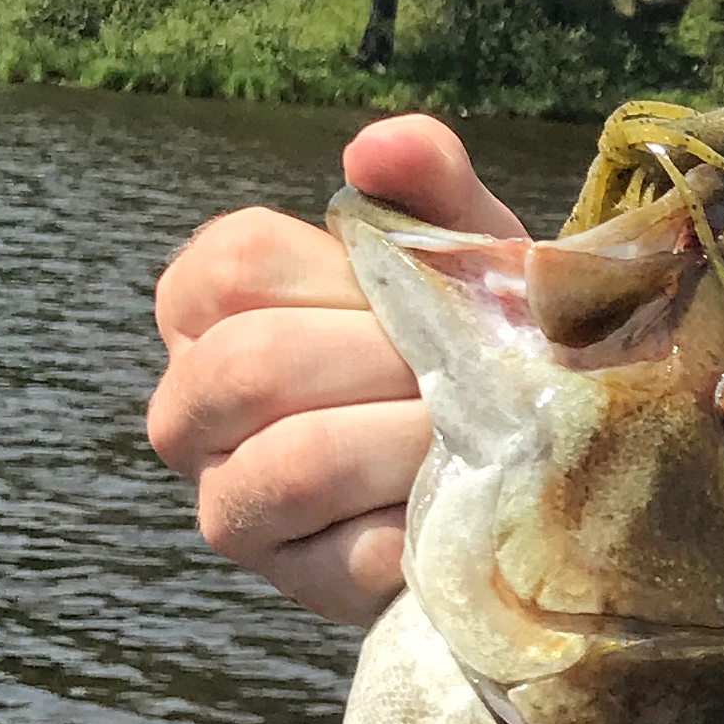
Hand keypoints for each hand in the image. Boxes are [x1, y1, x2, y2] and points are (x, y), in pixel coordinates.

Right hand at [149, 115, 522, 625]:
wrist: (533, 453)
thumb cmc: (473, 334)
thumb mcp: (459, 248)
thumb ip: (425, 183)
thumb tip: (382, 144)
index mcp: (208, 304)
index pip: (235, 268)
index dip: (344, 280)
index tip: (419, 295)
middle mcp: (190, 406)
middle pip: (253, 367)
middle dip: (384, 364)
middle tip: (465, 373)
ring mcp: (230, 502)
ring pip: (294, 463)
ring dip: (407, 442)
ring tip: (476, 432)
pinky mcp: (295, 579)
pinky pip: (351, 551)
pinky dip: (424, 519)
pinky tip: (466, 500)